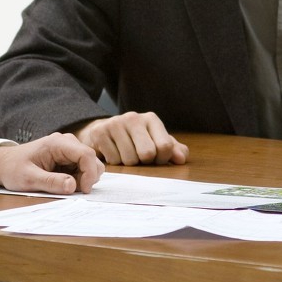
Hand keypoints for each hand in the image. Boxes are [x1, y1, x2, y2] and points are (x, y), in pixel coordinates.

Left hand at [0, 132, 103, 193]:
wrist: (4, 164)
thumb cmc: (13, 169)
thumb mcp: (29, 179)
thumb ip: (51, 182)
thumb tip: (73, 186)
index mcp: (58, 143)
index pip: (86, 154)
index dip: (89, 173)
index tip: (83, 190)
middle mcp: (67, 142)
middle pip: (92, 159)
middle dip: (87, 178)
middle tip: (72, 191)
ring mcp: (68, 149)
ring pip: (90, 165)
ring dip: (83, 179)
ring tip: (64, 187)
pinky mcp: (68, 157)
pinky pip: (82, 169)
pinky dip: (78, 179)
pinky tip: (63, 183)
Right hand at [74, 111, 189, 164]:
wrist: (104, 131)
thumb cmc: (135, 140)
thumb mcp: (155, 142)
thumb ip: (172, 149)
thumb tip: (181, 158)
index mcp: (151, 119)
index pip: (165, 146)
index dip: (162, 159)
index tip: (156, 159)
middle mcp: (133, 117)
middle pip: (147, 153)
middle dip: (144, 162)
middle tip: (139, 158)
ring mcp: (115, 123)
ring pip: (129, 160)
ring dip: (129, 164)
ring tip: (125, 154)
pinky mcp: (100, 132)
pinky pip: (113, 160)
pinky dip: (115, 162)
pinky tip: (113, 153)